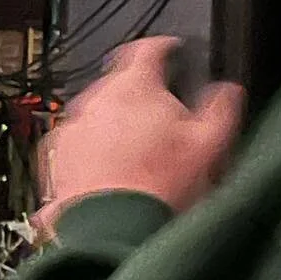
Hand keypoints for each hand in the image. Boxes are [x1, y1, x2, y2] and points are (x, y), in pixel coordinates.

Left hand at [35, 37, 243, 235]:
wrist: (111, 231)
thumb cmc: (157, 189)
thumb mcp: (211, 144)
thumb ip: (221, 107)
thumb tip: (226, 92)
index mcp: (134, 86)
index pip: (147, 48)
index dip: (164, 49)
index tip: (172, 54)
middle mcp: (95, 101)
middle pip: (120, 85)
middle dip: (141, 98)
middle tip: (162, 125)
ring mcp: (70, 130)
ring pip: (96, 116)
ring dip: (115, 127)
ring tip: (137, 158)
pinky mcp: (54, 159)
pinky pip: (76, 145)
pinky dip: (91, 153)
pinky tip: (110, 174)